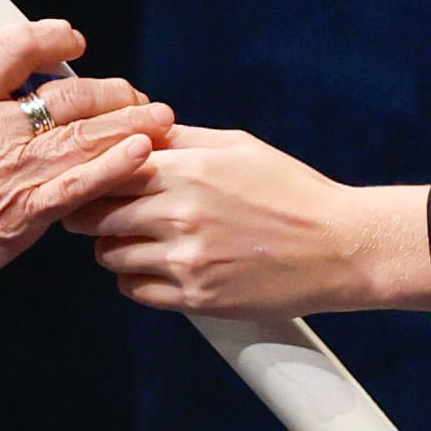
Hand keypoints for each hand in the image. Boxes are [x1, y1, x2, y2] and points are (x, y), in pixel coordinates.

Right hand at [0, 19, 174, 283]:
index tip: (74, 39)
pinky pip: (80, 183)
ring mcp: (10, 170)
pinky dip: (115, 165)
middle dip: (111, 92)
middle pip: (65, 94)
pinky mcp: (27, 211)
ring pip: (82, 134)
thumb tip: (29, 83)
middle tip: (136, 96)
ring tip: (160, 118)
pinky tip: (143, 153)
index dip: (49, 38)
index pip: (12, 49)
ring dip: (130, 123)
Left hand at [87, 126, 430, 317]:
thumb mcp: (238, 146)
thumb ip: (181, 139)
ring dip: (115, 246)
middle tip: (103, 210)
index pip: (104, 170)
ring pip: (109, 255)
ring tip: (141, 238)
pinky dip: (135, 278)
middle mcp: (179, 216)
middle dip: (91, 211)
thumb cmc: (292, 191)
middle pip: (93, 215)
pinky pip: (134, 289)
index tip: (91, 177)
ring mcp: (185, 261)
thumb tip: (136, 131)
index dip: (92, 173)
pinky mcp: (196, 299)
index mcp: (187, 171)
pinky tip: (159, 264)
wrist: (340, 248)